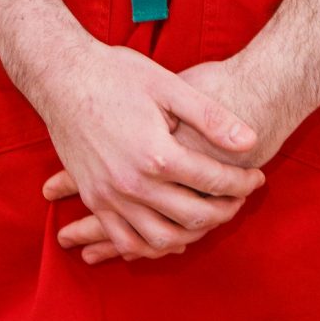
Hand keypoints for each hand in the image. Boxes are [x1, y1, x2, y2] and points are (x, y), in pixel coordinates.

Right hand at [45, 53, 291, 264]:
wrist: (61, 76)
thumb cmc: (116, 74)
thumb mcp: (168, 86)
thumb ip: (210, 117)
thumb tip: (250, 141)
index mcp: (156, 154)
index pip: (213, 180)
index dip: (242, 182)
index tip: (258, 176)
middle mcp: (132, 183)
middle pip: (192, 216)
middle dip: (225, 211)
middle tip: (241, 198)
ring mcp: (109, 196)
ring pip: (161, 238)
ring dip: (194, 234)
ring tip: (212, 217)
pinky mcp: (94, 198)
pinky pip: (125, 239)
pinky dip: (152, 246)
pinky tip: (172, 236)